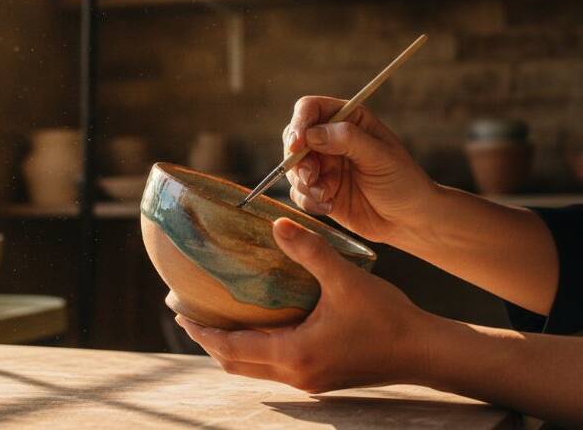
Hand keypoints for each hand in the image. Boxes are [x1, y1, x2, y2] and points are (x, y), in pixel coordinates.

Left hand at [176, 219, 432, 392]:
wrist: (425, 351)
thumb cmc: (387, 317)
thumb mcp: (345, 279)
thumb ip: (309, 250)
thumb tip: (278, 222)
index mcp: (294, 354)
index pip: (232, 347)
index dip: (203, 330)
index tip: (179, 313)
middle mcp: (296, 374)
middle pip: (234, 364)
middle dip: (208, 340)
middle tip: (188, 314)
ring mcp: (308, 381)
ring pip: (252, 369)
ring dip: (229, 348)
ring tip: (213, 320)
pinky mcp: (320, 378)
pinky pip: (271, 368)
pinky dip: (252, 351)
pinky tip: (255, 327)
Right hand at [283, 96, 435, 242]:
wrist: (409, 220)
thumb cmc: (403, 182)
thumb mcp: (380, 156)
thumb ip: (347, 140)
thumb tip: (312, 133)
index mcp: (348, 120)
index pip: (310, 109)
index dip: (298, 124)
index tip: (296, 145)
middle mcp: (330, 140)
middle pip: (293, 139)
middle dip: (297, 160)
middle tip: (311, 177)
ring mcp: (323, 166)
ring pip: (292, 168)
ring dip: (303, 183)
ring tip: (326, 195)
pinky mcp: (318, 190)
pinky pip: (298, 193)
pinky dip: (308, 201)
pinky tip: (330, 206)